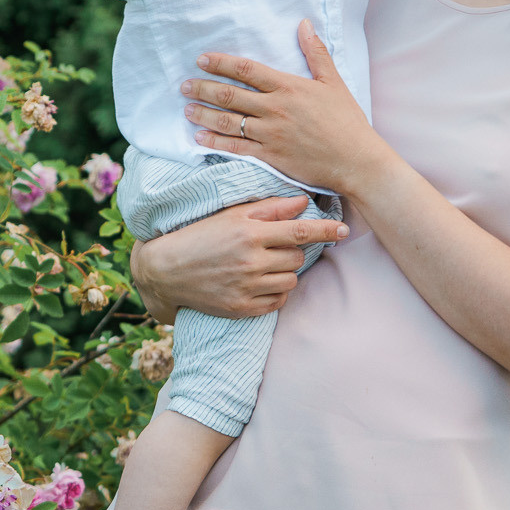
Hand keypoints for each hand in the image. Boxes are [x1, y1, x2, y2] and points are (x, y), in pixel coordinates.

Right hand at [129, 196, 346, 321]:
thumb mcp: (231, 214)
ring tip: (265, 264)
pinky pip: (278, 301)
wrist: (166, 270)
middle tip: (275, 246)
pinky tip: (259, 281)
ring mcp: (247, 287)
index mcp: (249, 232)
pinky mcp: (242, 308)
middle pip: (298, 257)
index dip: (326, 230)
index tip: (344, 230)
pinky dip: (276, 291)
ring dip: (285, 271)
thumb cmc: (200, 234)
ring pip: (291, 280)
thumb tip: (303, 201)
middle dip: (293, 251)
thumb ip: (269, 208)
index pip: (299, 230)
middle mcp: (250, 260)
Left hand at [181, 21, 394, 195]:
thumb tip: (304, 23)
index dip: (220, 63)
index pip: (247, 70)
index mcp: (289, 88)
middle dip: (203, 88)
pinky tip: (199, 137)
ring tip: (187, 108)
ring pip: (228, 122)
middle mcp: (276, 109)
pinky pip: (236, 148)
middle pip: (230, 95)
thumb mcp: (334, 82)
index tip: (202, 60)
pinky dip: (215, 142)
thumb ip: (316, 53)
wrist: (357, 161)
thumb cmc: (347, 121)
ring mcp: (271, 134)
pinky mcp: (270, 157)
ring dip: (203, 114)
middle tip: (184, 85)